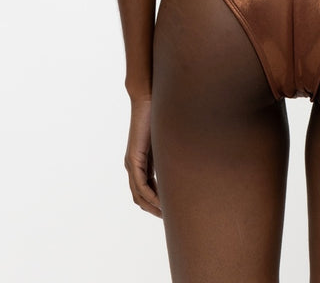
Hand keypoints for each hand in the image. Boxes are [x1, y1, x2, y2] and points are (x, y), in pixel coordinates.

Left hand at [124, 97, 161, 217]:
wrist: (148, 99)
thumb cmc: (158, 115)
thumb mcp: (167, 140)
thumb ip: (171, 152)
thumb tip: (187, 159)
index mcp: (141, 161)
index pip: (146, 189)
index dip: (156, 202)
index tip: (170, 211)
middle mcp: (133, 164)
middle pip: (140, 196)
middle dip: (154, 209)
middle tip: (170, 219)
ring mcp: (132, 163)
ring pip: (139, 194)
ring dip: (152, 207)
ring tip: (167, 215)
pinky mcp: (134, 159)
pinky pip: (141, 185)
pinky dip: (151, 197)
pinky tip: (162, 203)